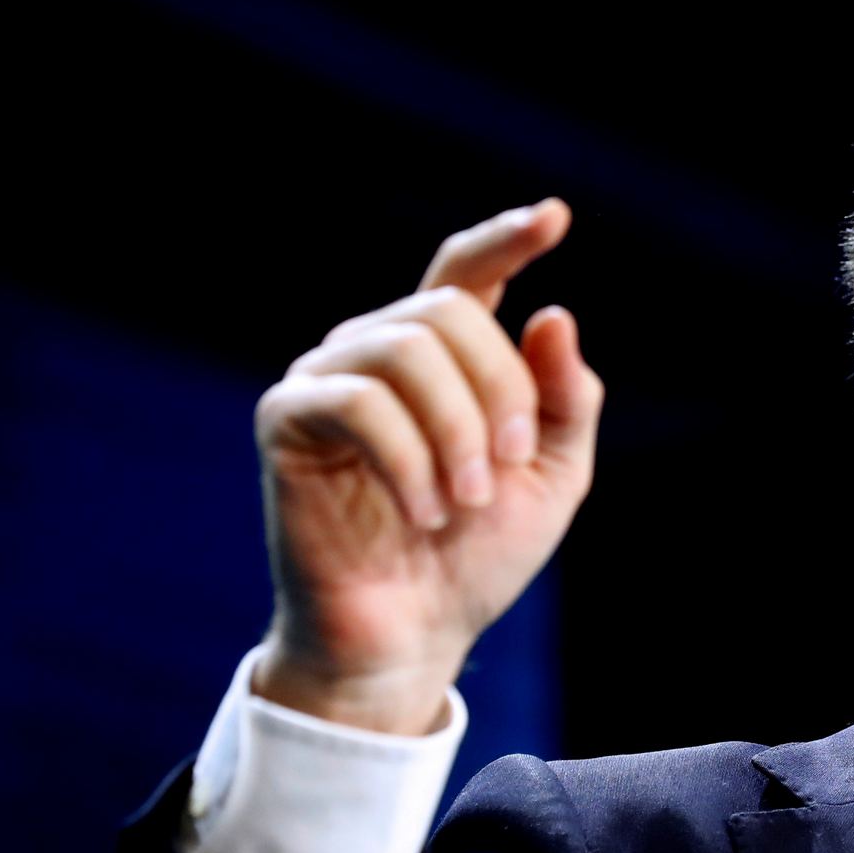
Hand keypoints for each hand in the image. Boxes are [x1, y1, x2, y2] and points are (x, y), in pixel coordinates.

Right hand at [249, 198, 601, 734]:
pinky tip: (424, 514)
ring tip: (467, 501)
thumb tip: (551, 313)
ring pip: (405, 348)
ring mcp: (328, 380)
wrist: (413, 636)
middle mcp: (380, 352)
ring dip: (458, 429)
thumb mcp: (552, 475)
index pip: (468, 272)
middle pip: (450, 311)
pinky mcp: (288, 421)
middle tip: (510, 467)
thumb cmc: (477, 556)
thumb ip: (565, 398)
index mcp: (446, 358)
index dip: (507, 239)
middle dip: (500, 389)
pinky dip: (409, 460)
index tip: (555, 217)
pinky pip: (358, 402)